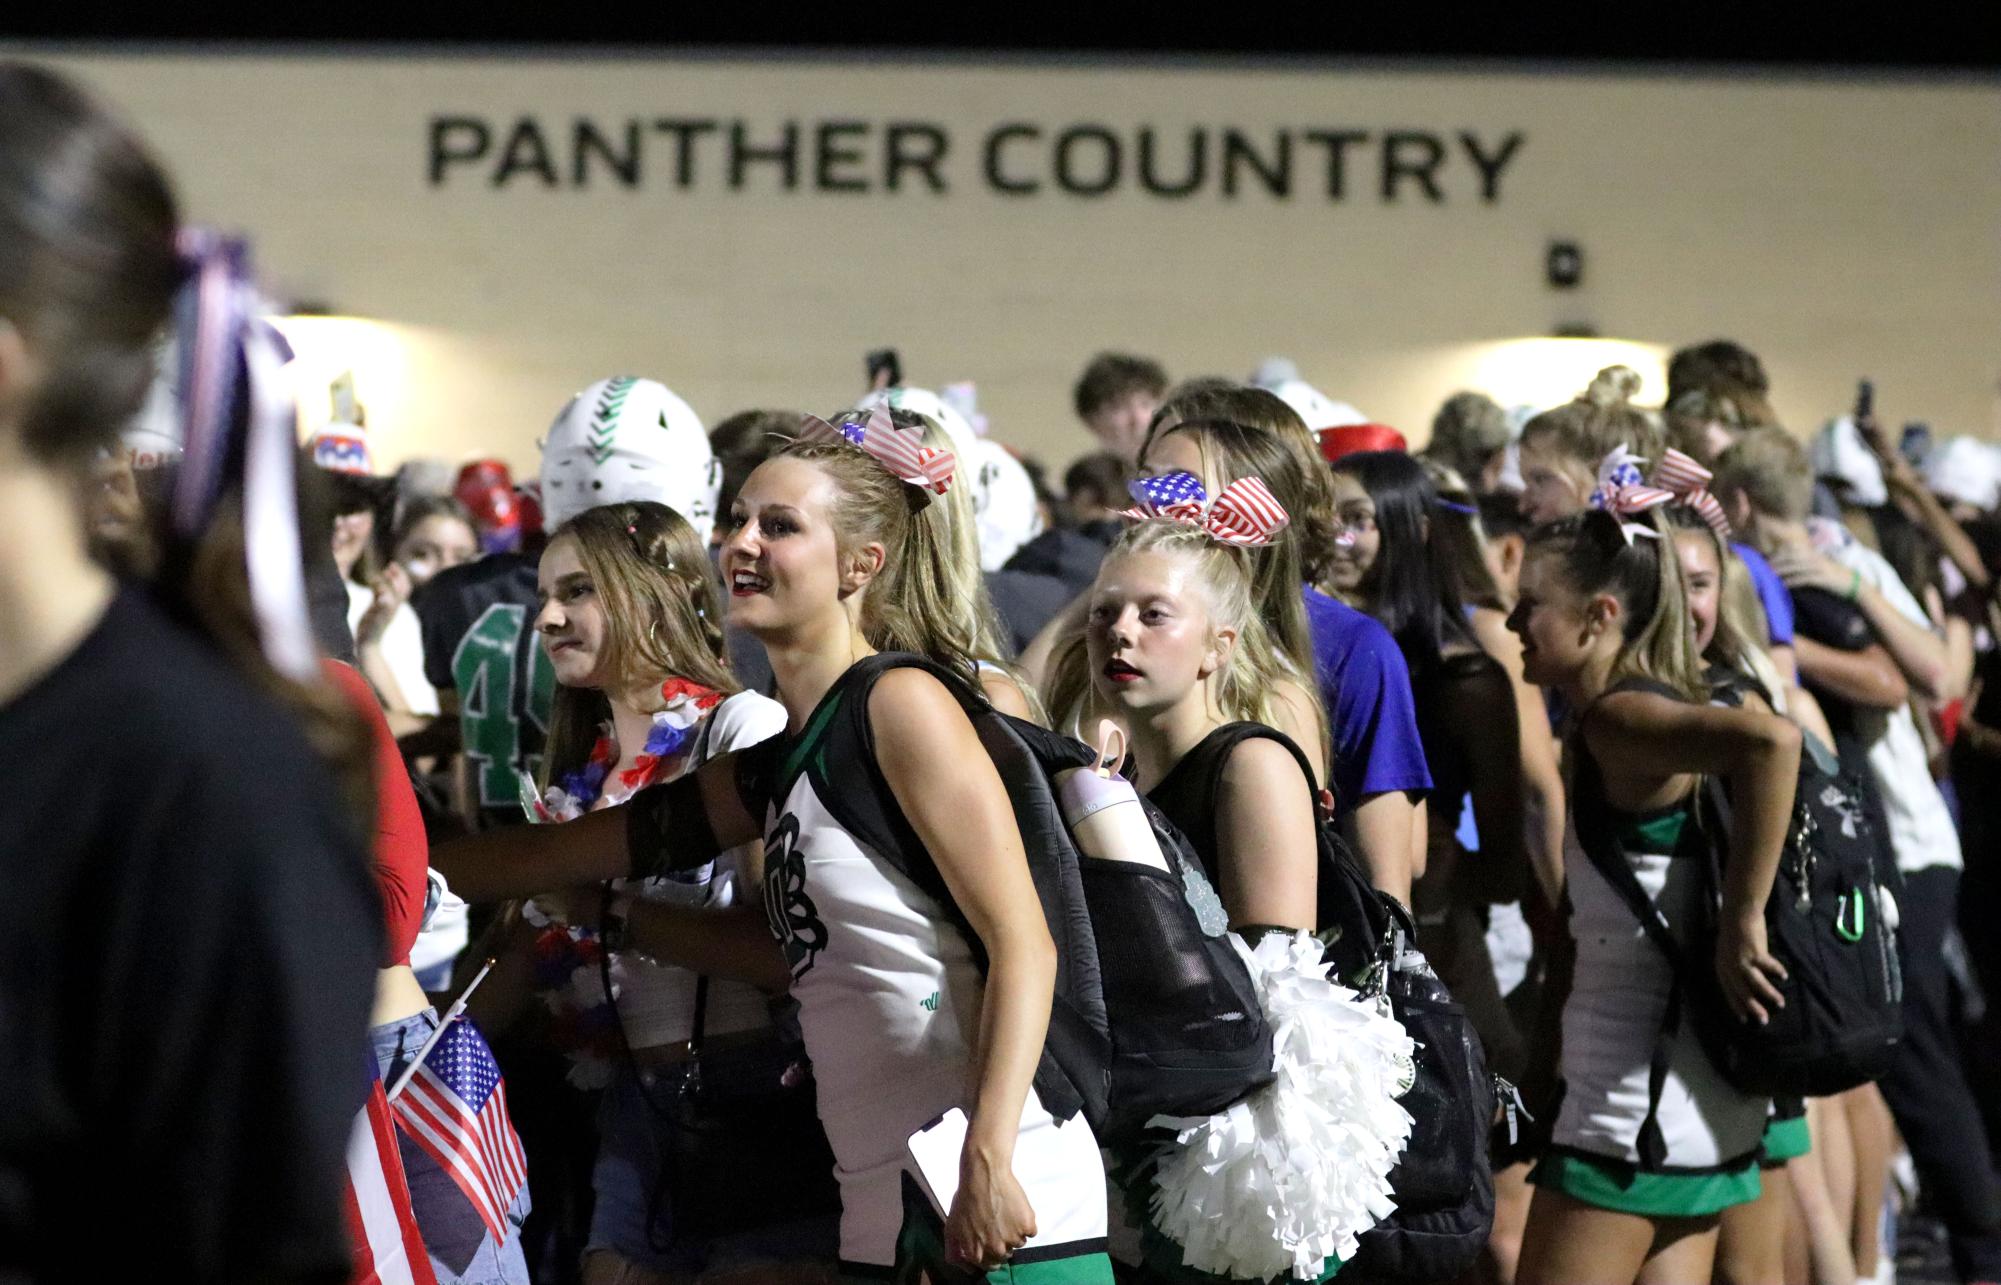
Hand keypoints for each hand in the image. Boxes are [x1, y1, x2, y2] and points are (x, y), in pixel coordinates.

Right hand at [356, 562, 412, 645]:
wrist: (368, 645)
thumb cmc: (370, 633)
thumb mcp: (375, 620)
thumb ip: (381, 608)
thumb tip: (387, 598)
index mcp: (393, 606)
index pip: (402, 588)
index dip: (399, 576)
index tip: (391, 567)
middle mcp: (392, 606)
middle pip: (401, 587)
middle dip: (398, 575)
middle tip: (390, 565)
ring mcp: (385, 608)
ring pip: (392, 590)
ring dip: (389, 580)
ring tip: (383, 572)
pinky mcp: (377, 610)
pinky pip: (382, 595)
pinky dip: (379, 587)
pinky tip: (373, 585)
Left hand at [945, 1142, 1035, 1271]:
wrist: (984, 1174)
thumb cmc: (966, 1198)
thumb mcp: (951, 1227)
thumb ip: (954, 1253)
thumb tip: (965, 1267)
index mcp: (977, 1253)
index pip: (990, 1265)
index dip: (990, 1251)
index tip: (991, 1238)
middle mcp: (995, 1250)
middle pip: (1005, 1255)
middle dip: (1002, 1241)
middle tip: (997, 1222)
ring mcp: (1013, 1238)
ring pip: (1019, 1242)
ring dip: (1014, 1231)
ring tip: (1005, 1213)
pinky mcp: (1027, 1225)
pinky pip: (1031, 1231)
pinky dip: (1026, 1222)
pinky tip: (1015, 1209)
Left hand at [1715, 914, 1787, 1024]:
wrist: (1738, 913)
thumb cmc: (1734, 933)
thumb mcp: (1727, 953)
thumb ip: (1734, 968)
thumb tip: (1745, 985)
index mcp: (1722, 966)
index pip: (1728, 991)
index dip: (1736, 1005)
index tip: (1744, 1019)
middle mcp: (1730, 965)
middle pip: (1741, 991)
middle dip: (1752, 1007)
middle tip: (1763, 1020)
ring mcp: (1742, 959)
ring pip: (1756, 983)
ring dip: (1768, 994)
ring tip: (1780, 1003)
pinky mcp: (1755, 951)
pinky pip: (1768, 966)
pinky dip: (1777, 970)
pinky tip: (1784, 976)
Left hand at [1766, 543, 1853, 597]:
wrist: (1854, 584)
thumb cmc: (1833, 576)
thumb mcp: (1818, 566)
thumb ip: (1804, 563)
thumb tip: (1787, 566)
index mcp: (1813, 554)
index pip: (1791, 549)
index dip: (1777, 554)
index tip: (1765, 560)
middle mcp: (1815, 558)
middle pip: (1791, 556)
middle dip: (1775, 561)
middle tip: (1762, 568)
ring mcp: (1819, 567)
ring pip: (1796, 566)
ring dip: (1781, 571)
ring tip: (1769, 576)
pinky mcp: (1823, 578)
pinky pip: (1804, 579)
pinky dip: (1792, 581)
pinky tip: (1783, 585)